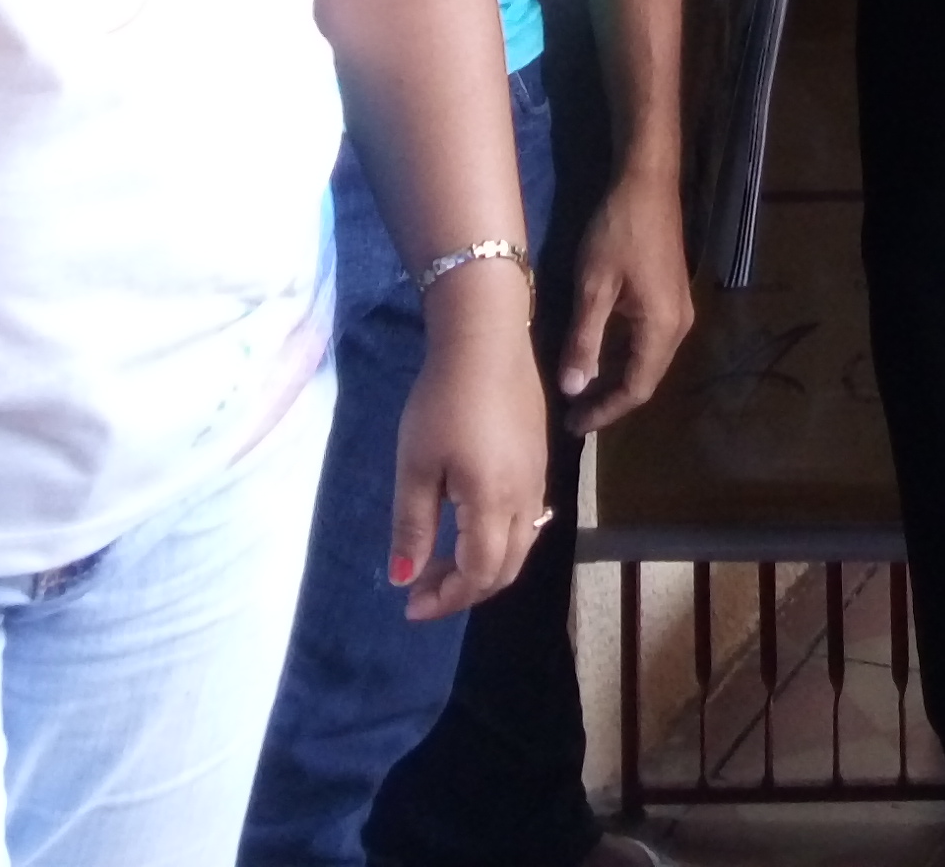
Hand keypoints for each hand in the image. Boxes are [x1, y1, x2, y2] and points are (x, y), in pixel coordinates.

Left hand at [392, 272, 553, 618]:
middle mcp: (526, 498)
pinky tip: (468, 525)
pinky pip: (527, 520)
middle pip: (505, 568)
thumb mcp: (417, 464)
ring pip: (520, 545)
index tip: (409, 605)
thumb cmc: (444, 400)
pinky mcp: (539, 459)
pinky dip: (498, 540)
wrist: (487, 339)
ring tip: (441, 563)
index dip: (446, 599)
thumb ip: (412, 526)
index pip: (478, 574)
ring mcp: (538, 478)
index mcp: (494, 503)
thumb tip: (404, 578)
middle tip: (422, 589)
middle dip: (464, 590)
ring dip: (483, 567)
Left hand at [557, 164, 695, 429]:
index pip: (636, 388)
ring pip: (646, 360)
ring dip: (615, 378)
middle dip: (610, 399)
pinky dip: (623, 356)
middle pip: (645, 379)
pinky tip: (598, 357)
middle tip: (573, 414)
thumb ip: (584, 339)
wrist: (648, 182)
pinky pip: (647, 341)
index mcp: (661, 327)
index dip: (605, 411)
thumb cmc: (619, 231)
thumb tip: (572, 388)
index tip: (573, 424)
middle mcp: (677, 326)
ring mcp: (677, 310)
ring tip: (580, 391)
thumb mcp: (594, 286)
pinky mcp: (670, 297)